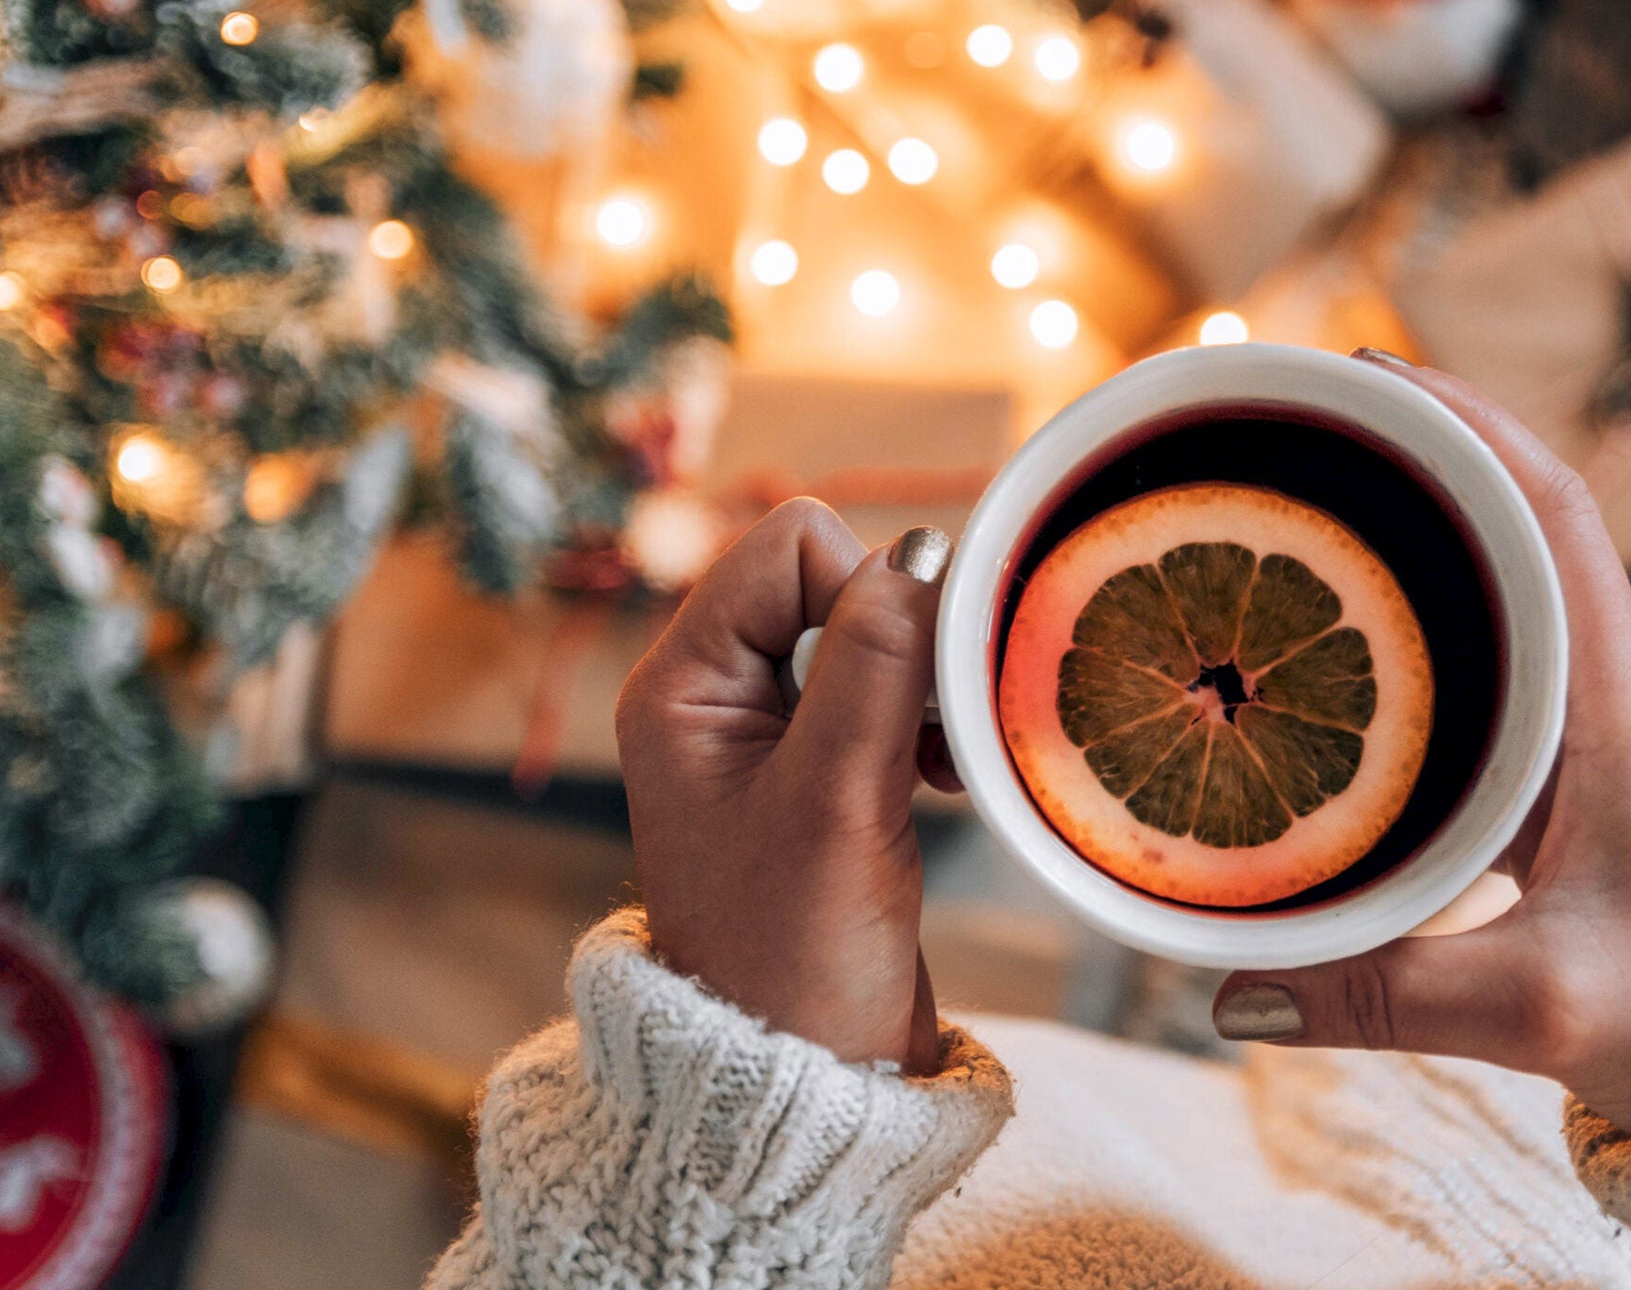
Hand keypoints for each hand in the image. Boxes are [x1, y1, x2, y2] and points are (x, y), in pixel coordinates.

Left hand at [616, 500, 960, 1074]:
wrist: (805, 1083)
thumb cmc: (795, 959)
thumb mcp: (836, 798)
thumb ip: (876, 665)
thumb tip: (923, 555)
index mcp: (683, 685)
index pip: (792, 546)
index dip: (868, 593)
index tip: (908, 689)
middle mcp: (717, 696)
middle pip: (835, 579)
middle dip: (904, 641)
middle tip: (930, 732)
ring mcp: (772, 736)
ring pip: (875, 635)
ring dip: (925, 685)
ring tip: (940, 765)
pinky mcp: (825, 774)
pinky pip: (893, 693)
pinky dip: (932, 721)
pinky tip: (947, 779)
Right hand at [1213, 356, 1630, 1141]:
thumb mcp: (1541, 1007)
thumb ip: (1387, 995)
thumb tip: (1227, 992)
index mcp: (1620, 701)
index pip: (1555, 514)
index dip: (1469, 424)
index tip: (1372, 371)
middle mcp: (1604, 695)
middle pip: (1507, 535)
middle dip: (1405, 467)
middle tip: (1288, 434)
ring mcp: (1584, 741)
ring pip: (1488, 611)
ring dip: (1400, 555)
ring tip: (1283, 523)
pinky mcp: (1560, 793)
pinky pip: (1473, 691)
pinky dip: (1400, 656)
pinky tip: (1318, 675)